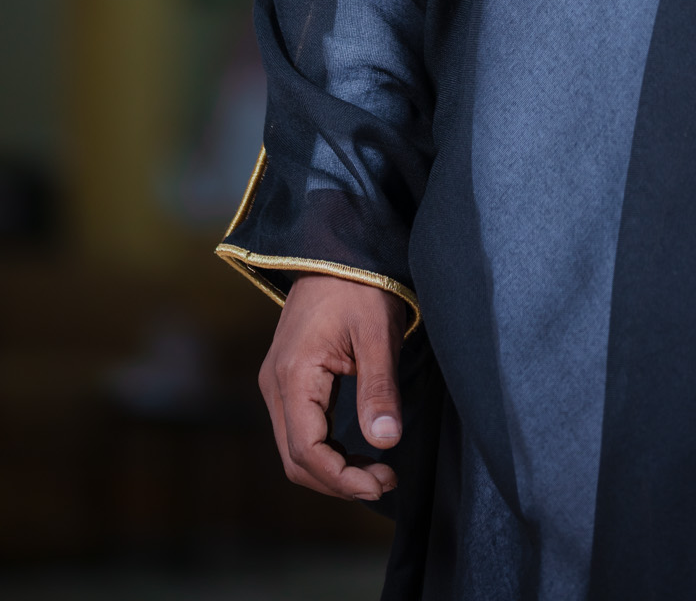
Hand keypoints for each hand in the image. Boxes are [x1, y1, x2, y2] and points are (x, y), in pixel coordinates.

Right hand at [259, 273, 406, 500]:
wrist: (335, 246)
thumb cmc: (359, 284)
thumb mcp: (376, 333)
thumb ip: (379, 388)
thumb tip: (386, 441)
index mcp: (293, 374)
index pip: (307, 450)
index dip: (342, 478)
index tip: (381, 482)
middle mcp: (275, 384)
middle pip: (296, 458)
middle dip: (339, 480)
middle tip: (385, 480)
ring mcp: (278, 381)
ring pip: (295, 448)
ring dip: (332, 469)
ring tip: (378, 471)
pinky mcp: (289, 378)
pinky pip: (299, 429)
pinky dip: (325, 450)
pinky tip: (358, 451)